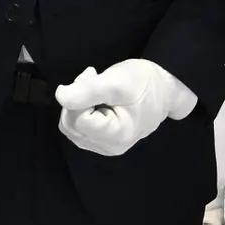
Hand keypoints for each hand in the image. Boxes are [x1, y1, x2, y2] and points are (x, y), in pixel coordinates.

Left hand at [55, 59, 197, 157]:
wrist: (165, 89)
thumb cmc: (145, 84)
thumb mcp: (116, 82)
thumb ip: (87, 90)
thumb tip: (60, 97)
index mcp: (116, 136)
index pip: (77, 120)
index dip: (79, 97)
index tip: (93, 77)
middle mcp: (108, 147)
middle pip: (71, 125)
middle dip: (76, 100)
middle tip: (92, 78)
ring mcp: (105, 147)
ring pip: (72, 126)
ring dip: (77, 104)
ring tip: (96, 87)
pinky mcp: (102, 141)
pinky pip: (79, 128)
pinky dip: (81, 110)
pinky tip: (95, 99)